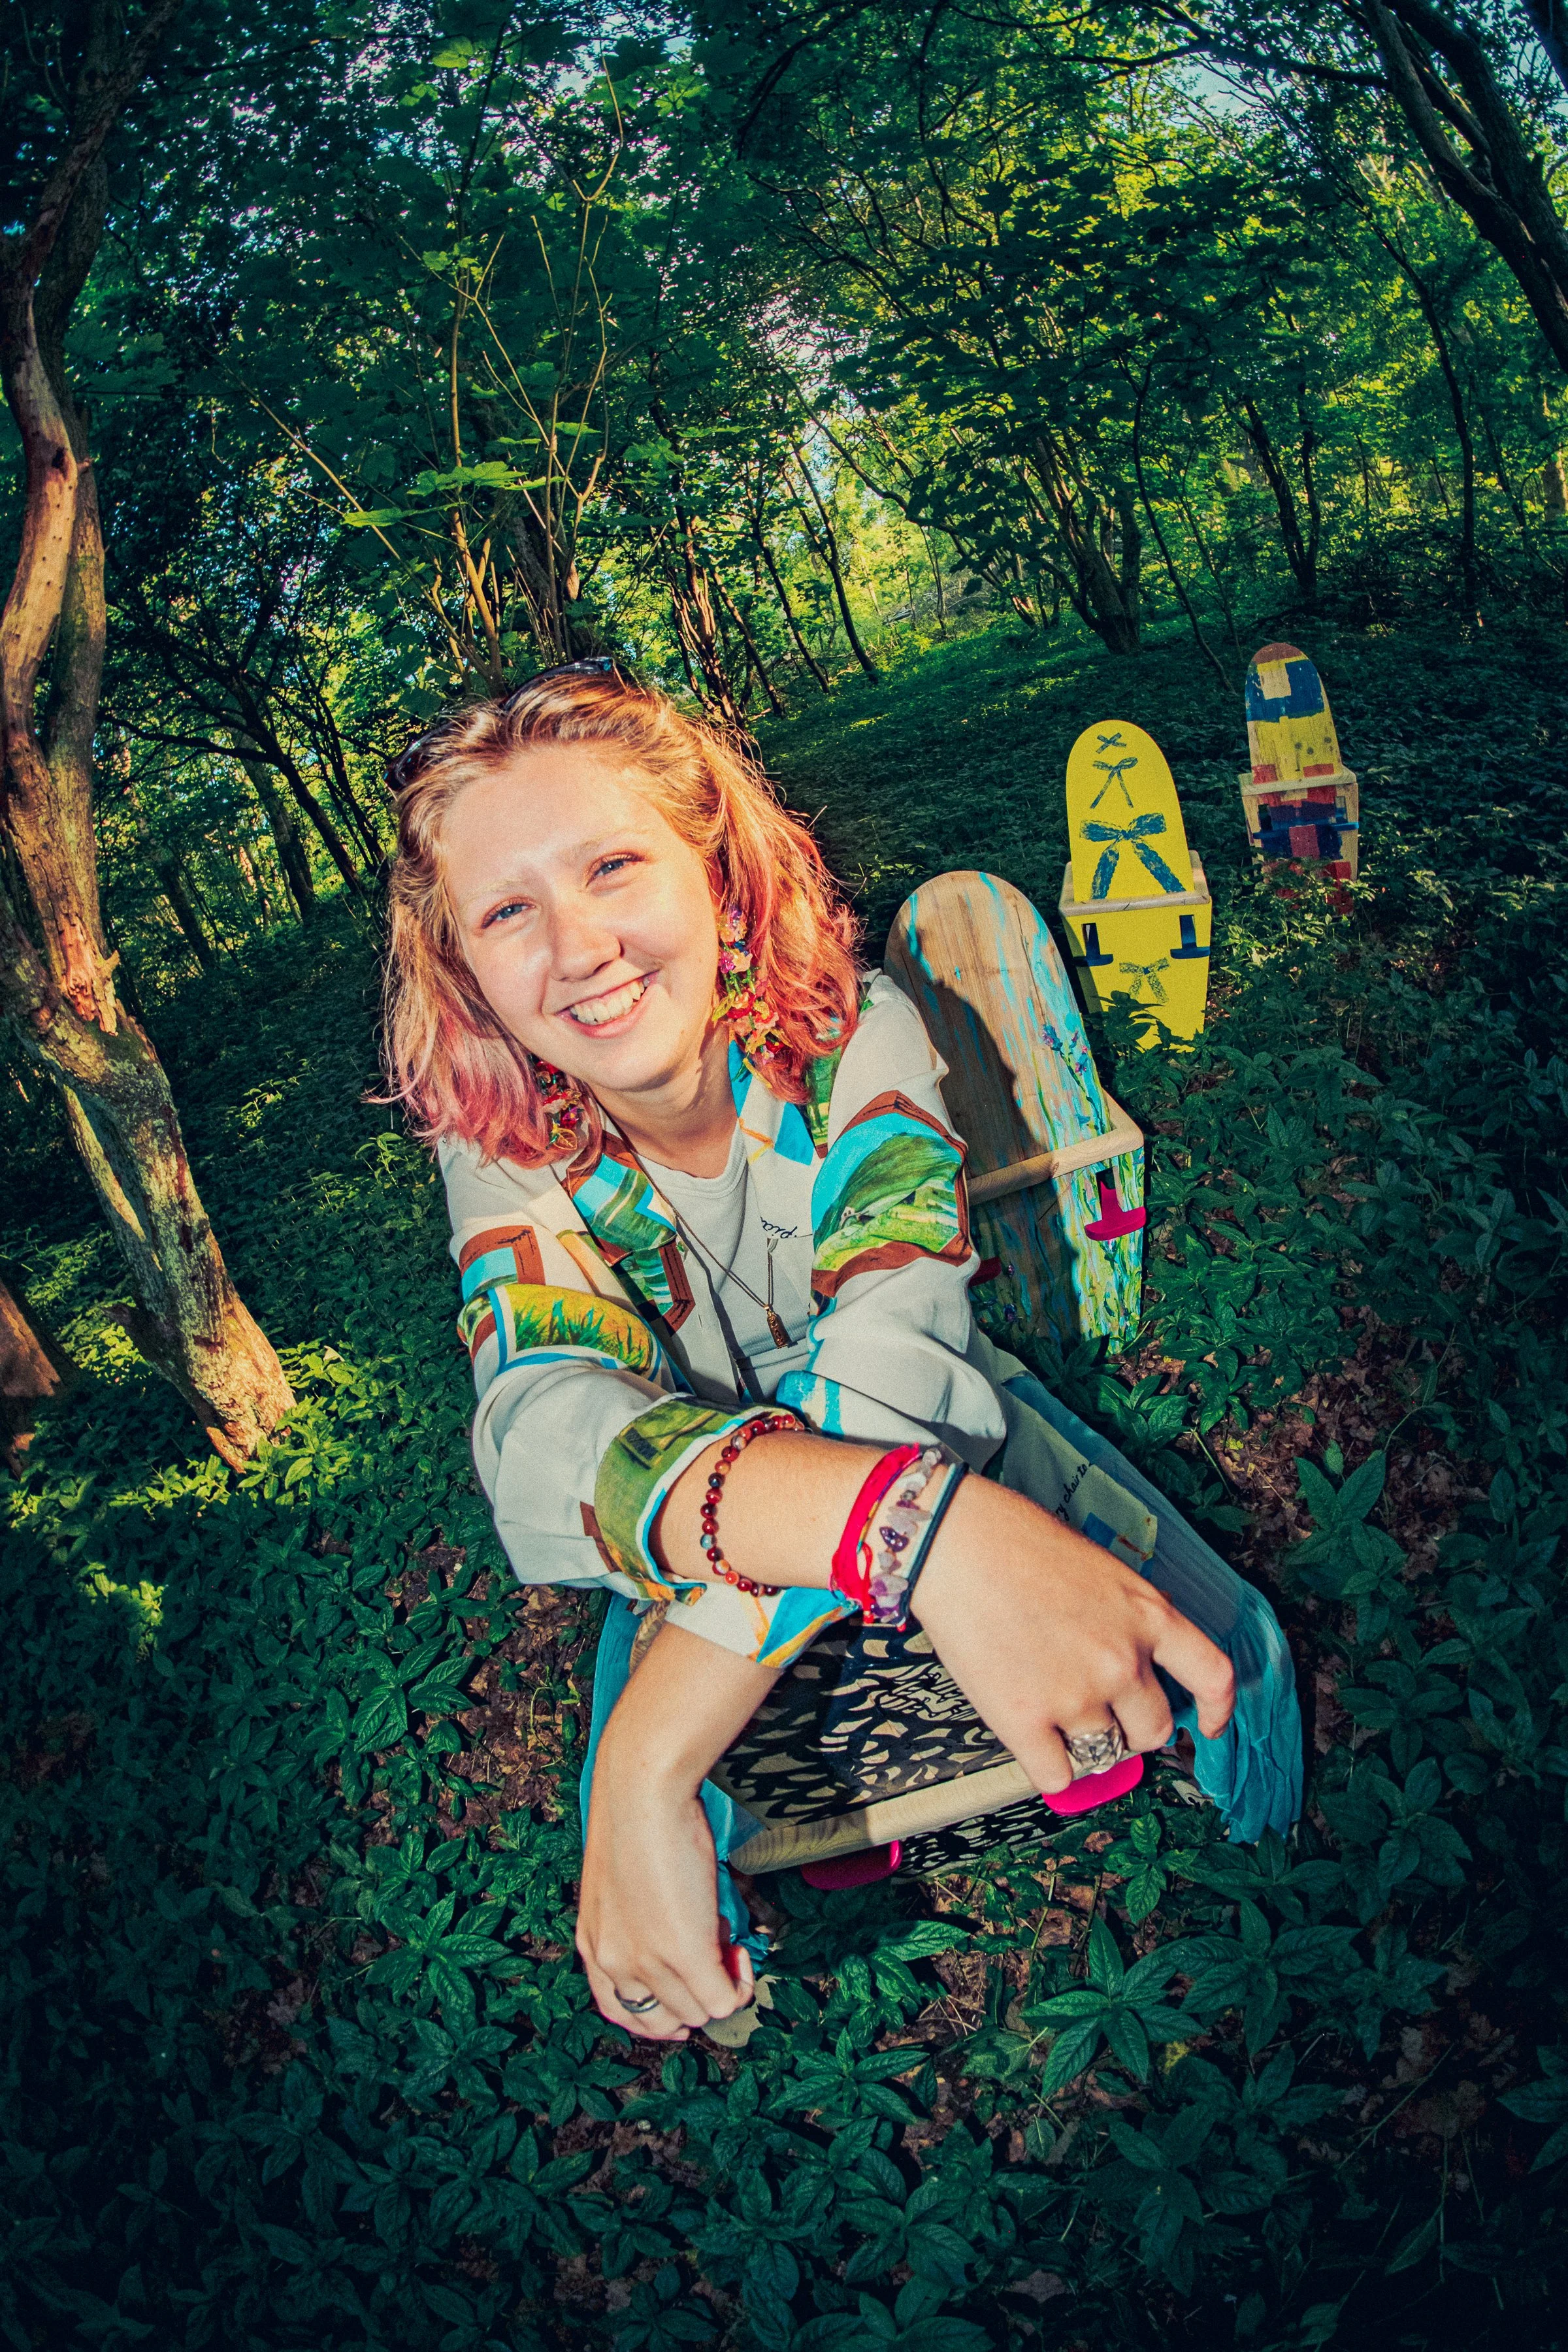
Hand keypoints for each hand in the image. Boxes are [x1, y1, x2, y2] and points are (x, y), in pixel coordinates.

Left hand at [576, 1622, 772, 2037]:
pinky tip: (742, 1950)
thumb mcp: (624, 1882)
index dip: (658, 2013)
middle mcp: (613, 1962)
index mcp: (593, 1943)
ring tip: (727, 1940)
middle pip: (663, 2021)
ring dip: (721, 1985)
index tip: (687, 1996)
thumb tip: (695, 1942)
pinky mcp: (685, 1954)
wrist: (642, 1790)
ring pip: (697, 2013)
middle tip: (716, 1964)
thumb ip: (643, 1919)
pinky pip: (723, 2001)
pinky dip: (741, 1983)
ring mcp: (647, 1962)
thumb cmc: (637, 1817)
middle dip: (694, 2001)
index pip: (620, 2012)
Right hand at [910, 1475, 1235, 1793]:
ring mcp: (1076, 1696)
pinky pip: (1058, 1776)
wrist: (952, 1542)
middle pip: (1154, 1731)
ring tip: (1053, 1709)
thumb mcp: (1100, 1570)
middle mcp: (1122, 1662)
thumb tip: (1138, 1661)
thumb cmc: (1016, 1542)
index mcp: (1147, 1616)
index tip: (1209, 1727)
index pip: (1213, 1676)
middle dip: (1131, 1727)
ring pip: (1105, 1755)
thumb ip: (1129, 1619)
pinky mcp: (1025, 1721)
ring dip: (1085, 1742)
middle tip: (1099, 1710)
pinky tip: (1033, 1739)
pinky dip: (1049, 1765)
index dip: (1217, 1711)